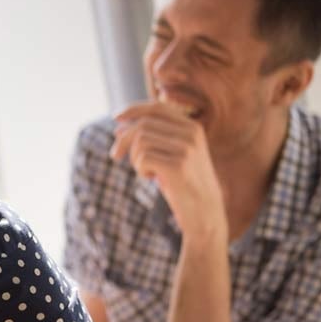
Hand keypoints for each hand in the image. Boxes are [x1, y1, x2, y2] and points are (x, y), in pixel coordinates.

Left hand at [111, 100, 226, 238]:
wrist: (205, 213)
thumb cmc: (184, 184)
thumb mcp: (169, 156)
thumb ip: (150, 139)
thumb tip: (119, 126)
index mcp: (192, 127)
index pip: (157, 108)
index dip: (134, 110)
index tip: (116, 118)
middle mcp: (191, 133)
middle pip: (143, 125)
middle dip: (123, 140)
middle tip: (115, 156)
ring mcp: (186, 148)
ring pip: (140, 141)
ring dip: (135, 159)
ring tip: (147, 172)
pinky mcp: (178, 165)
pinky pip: (143, 158)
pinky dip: (140, 169)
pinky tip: (152, 178)